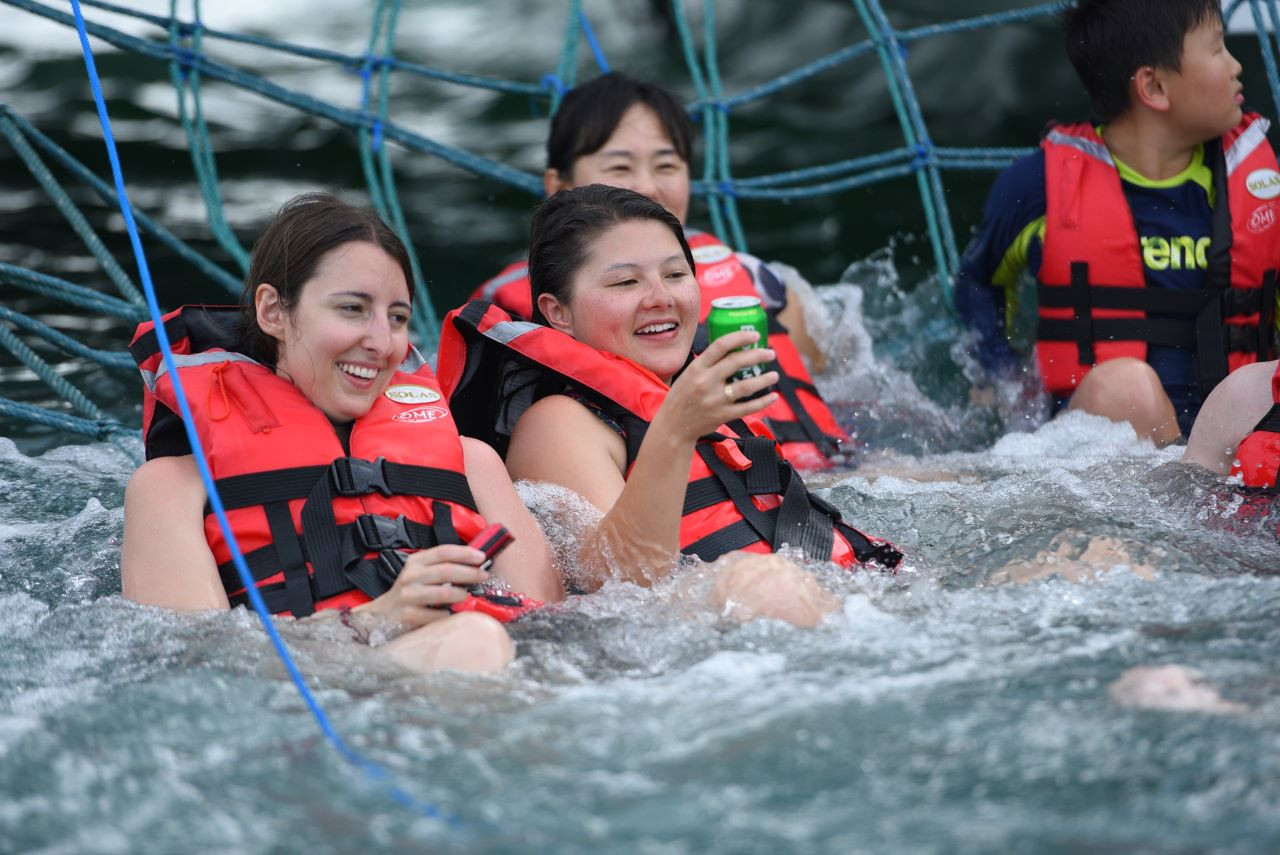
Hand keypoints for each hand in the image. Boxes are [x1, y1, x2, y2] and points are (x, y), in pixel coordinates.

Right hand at [357, 544, 488, 628]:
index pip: (443, 551)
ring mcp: (408, 596)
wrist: (382, 614)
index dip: (464, 552)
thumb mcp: (419, 573)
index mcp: (415, 562)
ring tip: (465, 596)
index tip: (481, 556)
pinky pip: (436, 616)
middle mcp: (410, 576)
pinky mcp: (408, 615)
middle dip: (469, 573)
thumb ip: (441, 567)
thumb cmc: (408, 592)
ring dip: (460, 594)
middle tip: (483, 576)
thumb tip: (474, 564)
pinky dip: (447, 615)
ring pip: (442, 593)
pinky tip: (450, 615)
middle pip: (446, 571)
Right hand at [656, 329, 779, 443]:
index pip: (720, 346)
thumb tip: (733, 349)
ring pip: (746, 386)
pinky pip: (747, 408)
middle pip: (736, 362)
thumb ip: (707, 364)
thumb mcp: (688, 374)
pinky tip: (773, 397)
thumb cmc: (682, 397)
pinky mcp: (722, 415)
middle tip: (770, 353)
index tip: (754, 335)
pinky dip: (763, 402)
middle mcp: (706, 382)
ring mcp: (715, 400)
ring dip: (764, 379)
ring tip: (774, 375)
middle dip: (757, 355)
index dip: (740, 337)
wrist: (673, 426)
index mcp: (697, 368)